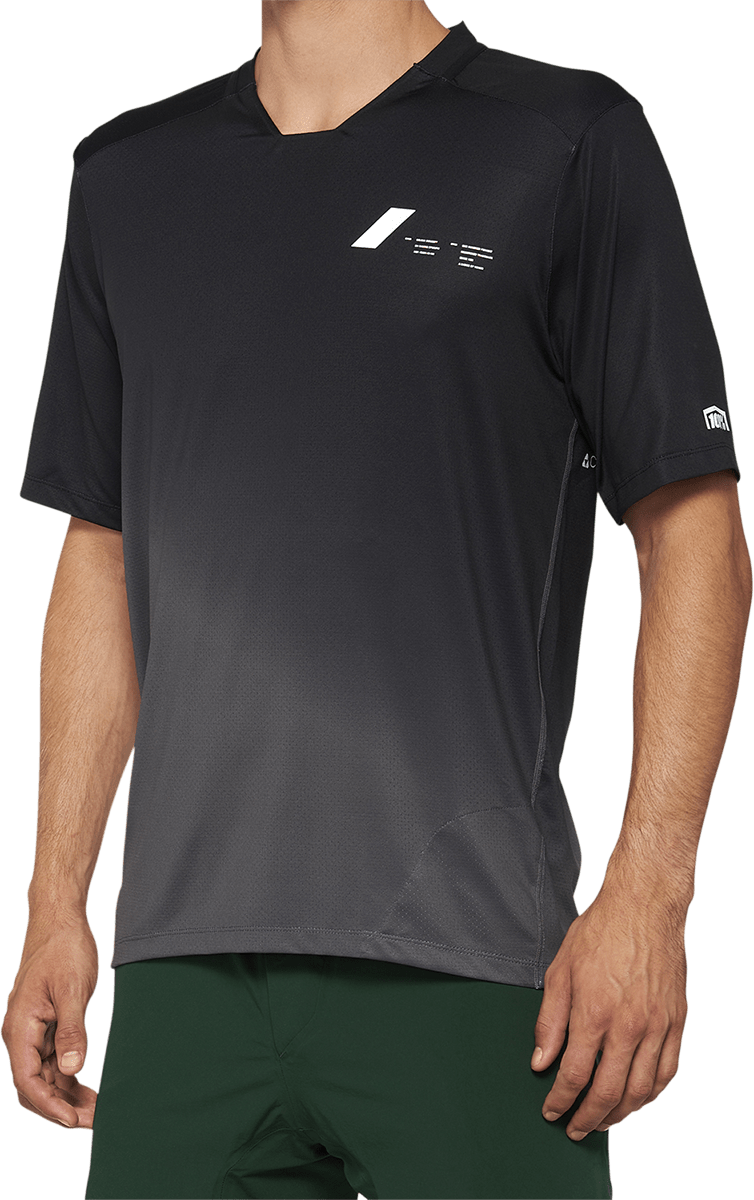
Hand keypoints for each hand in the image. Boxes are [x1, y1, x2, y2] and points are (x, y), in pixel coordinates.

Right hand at [1, 915, 99, 1128]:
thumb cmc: (63, 948)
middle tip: (95, 1121)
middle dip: (61, 1107)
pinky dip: (70, 1078)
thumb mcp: (71, 988)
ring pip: (46, 1077)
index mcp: (20, 1028)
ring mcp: (33, 1032)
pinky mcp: (46, 1026)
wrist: (60, 920)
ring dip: (68, 1096)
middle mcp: (21, 1035)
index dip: (50, 1106)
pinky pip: (54, 1061)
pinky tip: (90, 1089)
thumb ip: (72, 1030)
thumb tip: (71, 1070)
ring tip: (98, 1111)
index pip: (28, 1081)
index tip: (74, 1120)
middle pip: (35, 1086)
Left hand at [530, 880, 688, 1138]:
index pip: (574, 1075)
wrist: (644, 907)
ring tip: (601, 1120)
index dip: (560, 1100)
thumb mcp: (560, 970)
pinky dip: (650, 1094)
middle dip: (587, 1117)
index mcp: (594, 1013)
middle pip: (607, 1092)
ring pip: (640, 1090)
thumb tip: (540, 1060)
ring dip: (619, 1114)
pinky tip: (636, 1098)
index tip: (551, 1110)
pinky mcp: (676, 1022)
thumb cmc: (599, 933)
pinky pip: (666, 1072)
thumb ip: (549, 1020)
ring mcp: (656, 1026)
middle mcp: (628, 1026)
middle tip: (574, 1128)